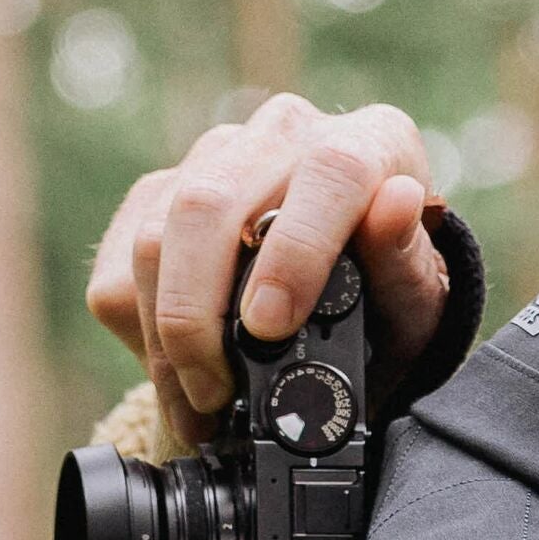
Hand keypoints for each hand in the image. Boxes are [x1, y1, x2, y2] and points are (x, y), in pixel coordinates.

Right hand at [85, 95, 448, 442]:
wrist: (352, 314)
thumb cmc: (392, 305)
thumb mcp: (417, 303)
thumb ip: (405, 261)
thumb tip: (399, 201)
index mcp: (369, 143)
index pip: (328, 173)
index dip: (295, 251)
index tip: (270, 327)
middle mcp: (287, 134)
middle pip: (209, 202)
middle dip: (198, 313)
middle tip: (216, 392)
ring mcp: (217, 157)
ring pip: (155, 235)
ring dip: (165, 338)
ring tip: (200, 405)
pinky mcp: (159, 192)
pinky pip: (121, 263)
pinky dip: (140, 334)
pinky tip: (180, 372)